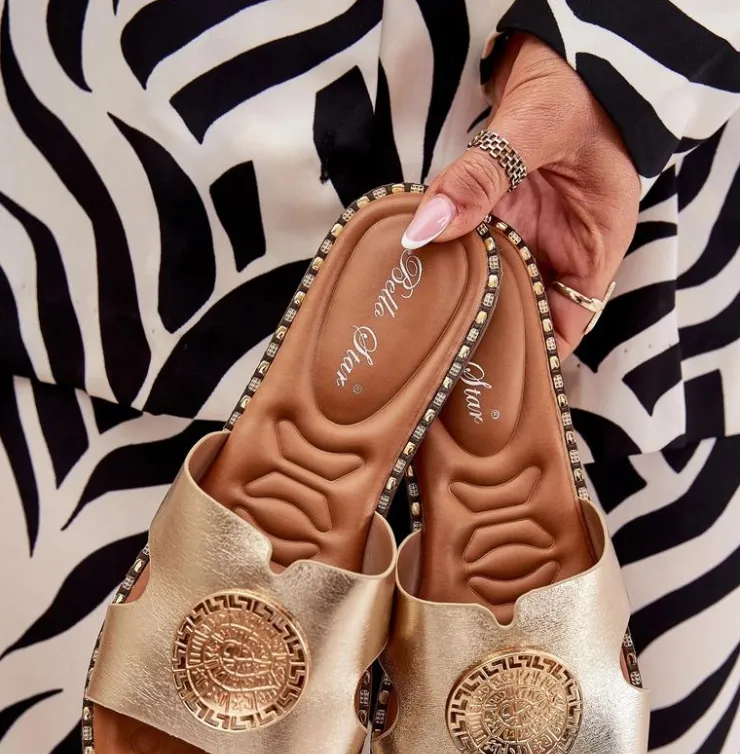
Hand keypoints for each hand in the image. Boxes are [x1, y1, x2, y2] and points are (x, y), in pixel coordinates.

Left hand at [401, 34, 639, 356]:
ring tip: (417, 336)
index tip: (490, 376)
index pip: (567, 327)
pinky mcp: (496, 216)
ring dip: (459, 301)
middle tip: (437, 364)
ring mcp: (526, 234)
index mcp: (594, 248)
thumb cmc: (574, 87)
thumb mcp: (534, 128)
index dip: (534, 357)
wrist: (556, 48)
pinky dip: (444, 262)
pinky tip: (413, 280)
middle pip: (521, 314)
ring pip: (491, 287)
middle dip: (484, 337)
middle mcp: (558, 250)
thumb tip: (426, 227)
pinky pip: (469, 251)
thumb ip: (481, 177)